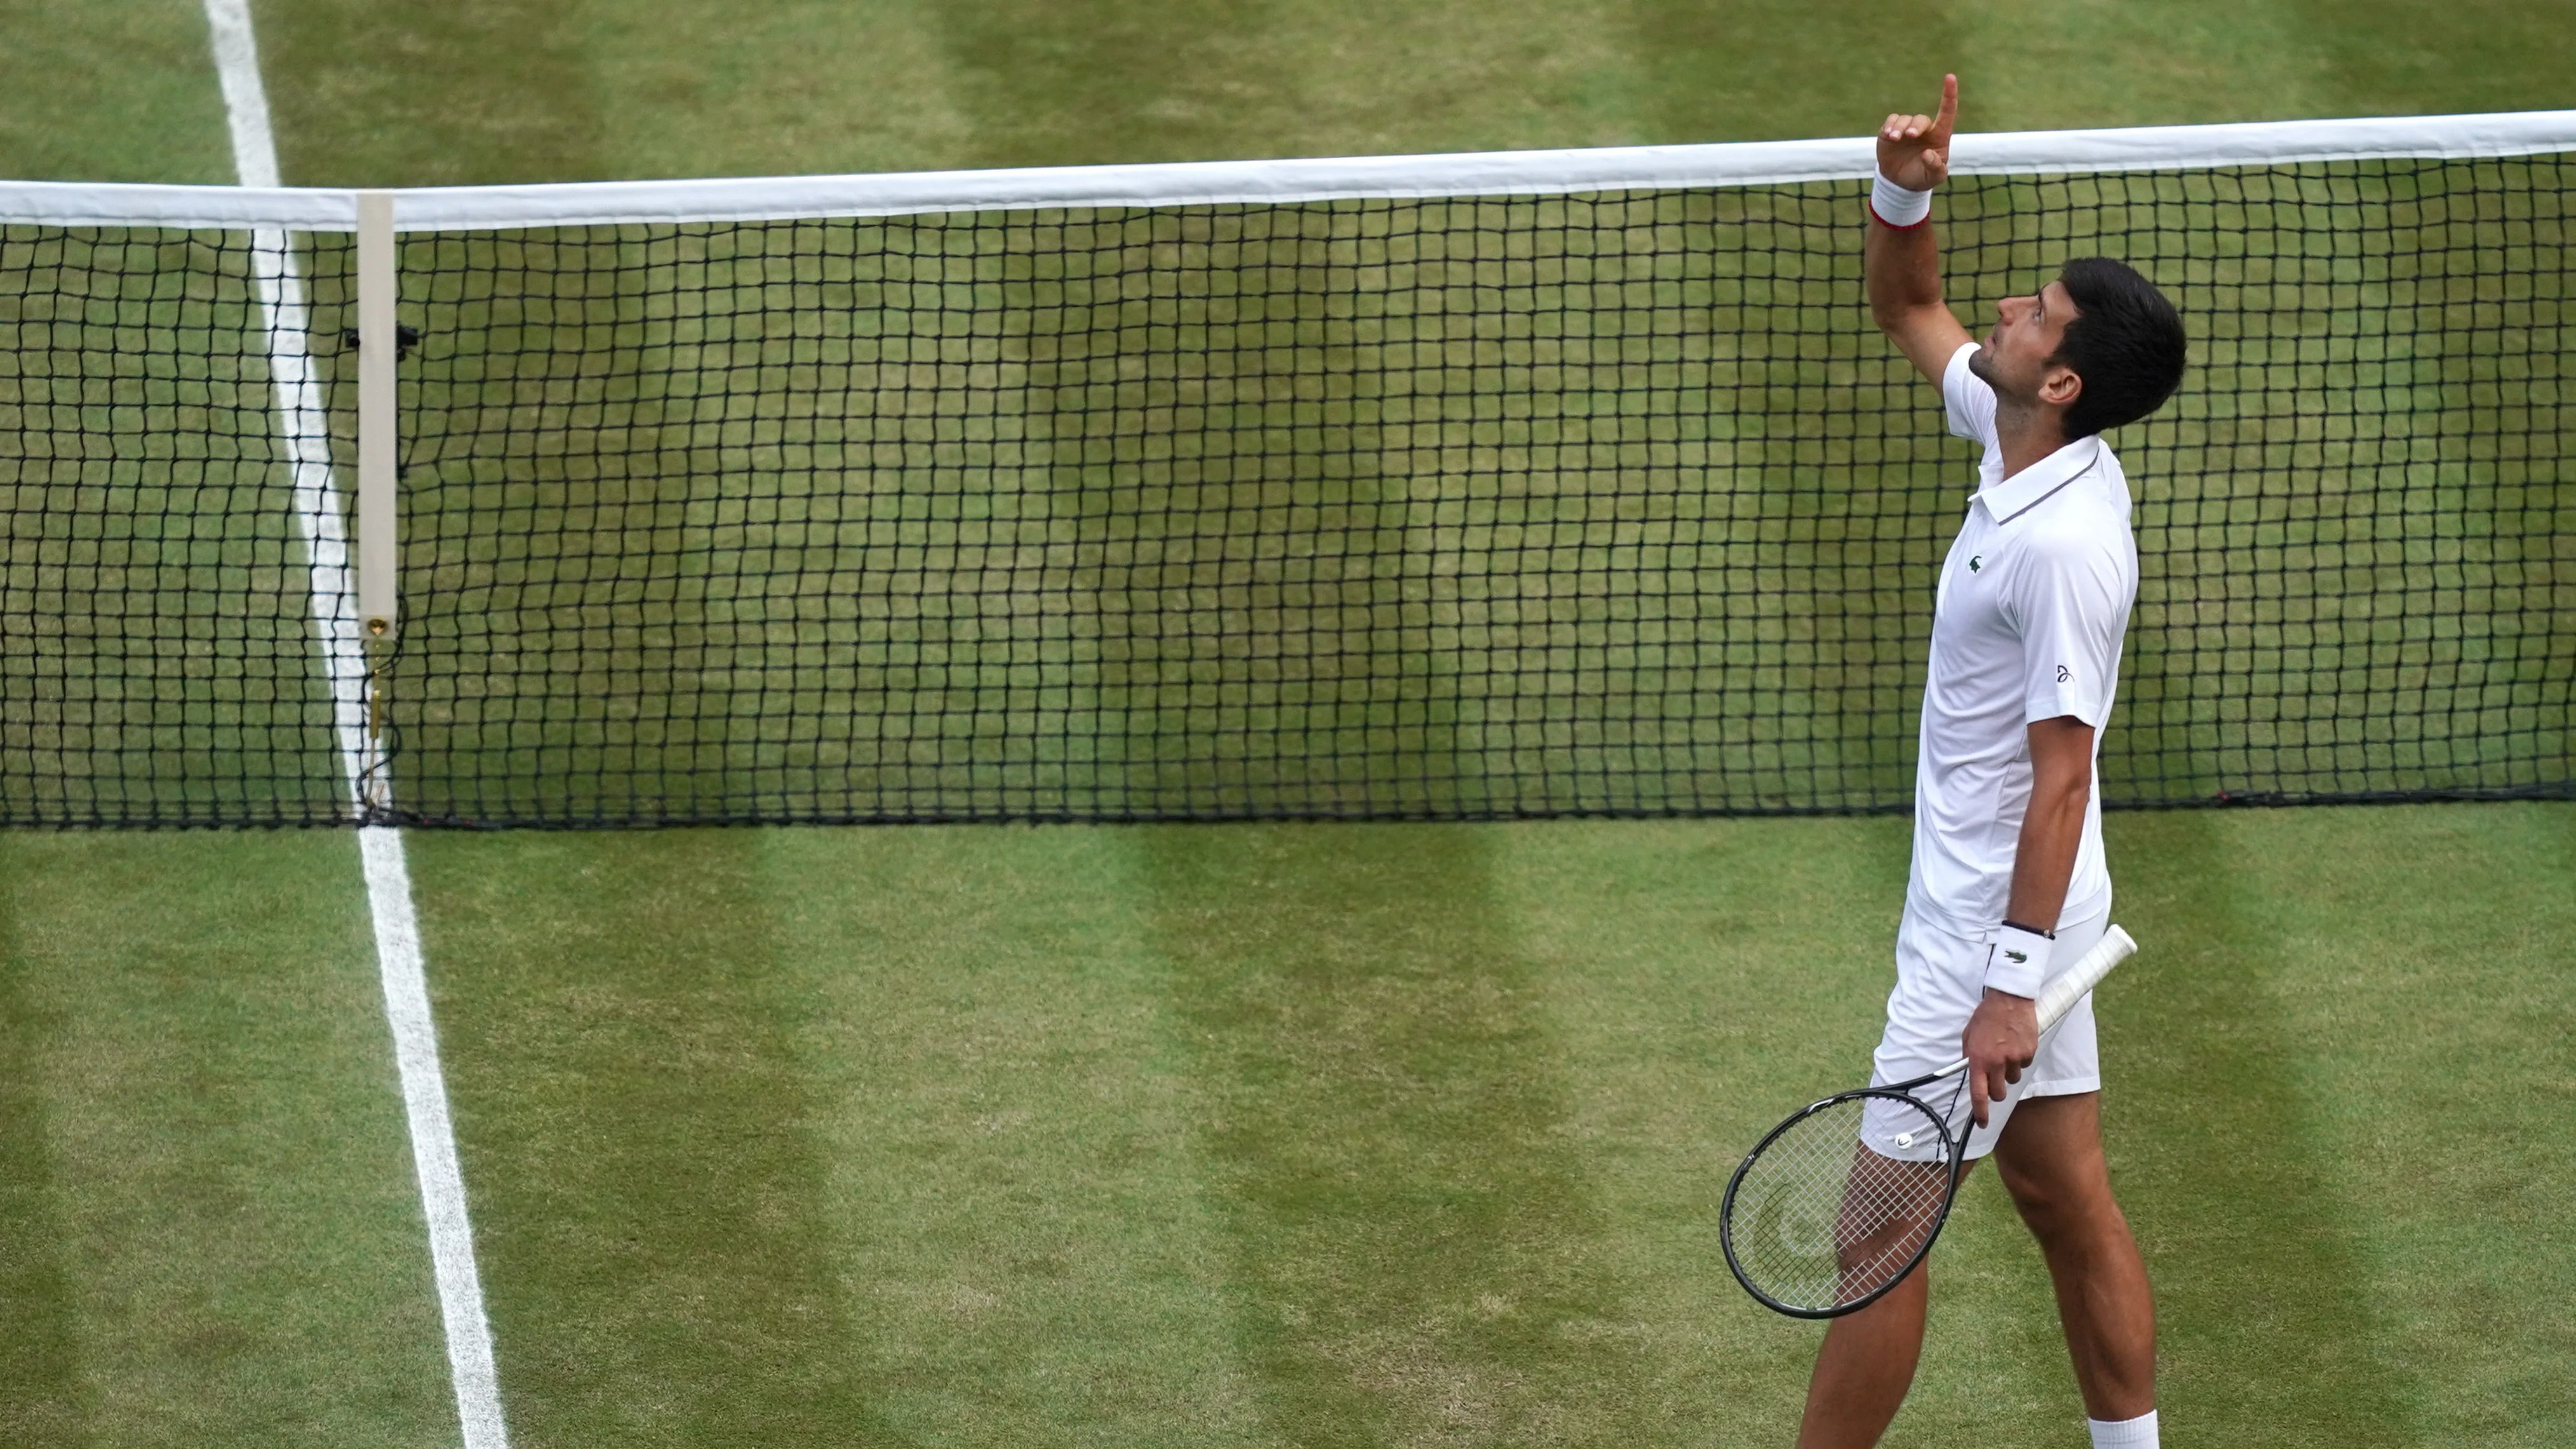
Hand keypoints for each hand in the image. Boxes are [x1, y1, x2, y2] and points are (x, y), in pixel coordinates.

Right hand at [1877, 73, 1957, 190]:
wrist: (1900, 182)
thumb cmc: (1922, 177)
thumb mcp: (1933, 178)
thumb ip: (1936, 168)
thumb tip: (1929, 153)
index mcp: (1939, 136)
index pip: (1947, 113)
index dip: (1949, 95)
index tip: (1950, 77)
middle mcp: (1924, 129)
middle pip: (1921, 120)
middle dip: (1915, 126)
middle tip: (1909, 136)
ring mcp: (1906, 129)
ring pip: (1904, 120)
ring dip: (1899, 128)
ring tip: (1894, 139)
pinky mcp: (1890, 132)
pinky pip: (1891, 121)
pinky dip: (1889, 126)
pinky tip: (1888, 135)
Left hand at [1961, 986, 2036, 1127]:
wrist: (2009, 999)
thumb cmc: (1986, 1016)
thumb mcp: (1968, 1035)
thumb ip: (1969, 1056)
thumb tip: (1971, 1073)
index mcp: (1978, 1059)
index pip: (1979, 1094)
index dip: (1980, 1112)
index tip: (1982, 1123)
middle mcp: (1997, 1062)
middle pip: (1999, 1093)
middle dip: (1996, 1091)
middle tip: (1994, 1078)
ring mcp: (2015, 1058)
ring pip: (2012, 1079)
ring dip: (2008, 1072)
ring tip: (2005, 1052)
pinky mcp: (2029, 1052)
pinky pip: (2024, 1065)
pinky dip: (2020, 1060)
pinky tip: (2016, 1044)